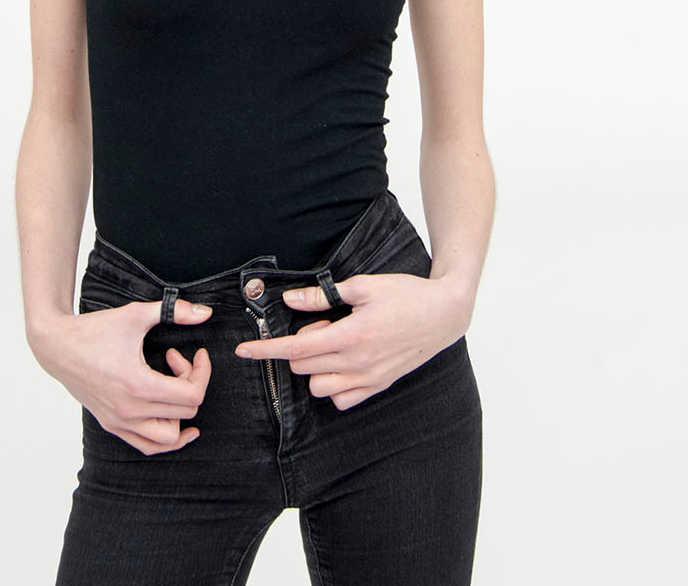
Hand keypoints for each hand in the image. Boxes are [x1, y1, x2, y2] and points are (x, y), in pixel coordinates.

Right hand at [33, 298, 213, 453]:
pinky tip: (171, 416)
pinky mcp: (112, 425)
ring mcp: (120, 422)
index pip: (192, 395)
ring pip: (168, 438)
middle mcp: (130, 410)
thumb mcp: (136, 314)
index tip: (197, 354)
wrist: (57, 347)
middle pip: (186, 412)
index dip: (203, 372)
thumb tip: (206, 313)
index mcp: (138, 385)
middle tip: (178, 361)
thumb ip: (174, 312)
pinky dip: (165, 436)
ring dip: (181, 414)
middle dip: (191, 384)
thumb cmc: (94, 330)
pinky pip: (147, 446)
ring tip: (174, 388)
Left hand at [234, 273, 470, 410]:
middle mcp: (358, 363)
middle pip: (304, 368)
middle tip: (321, 325)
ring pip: (319, 387)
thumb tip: (290, 300)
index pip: (296, 350)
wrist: (443, 313)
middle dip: (300, 347)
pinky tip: (343, 363)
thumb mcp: (363, 286)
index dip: (265, 350)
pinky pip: (342, 400)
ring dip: (315, 368)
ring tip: (334, 343)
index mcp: (352, 336)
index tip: (243, 351)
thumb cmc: (405, 294)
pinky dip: (334, 385)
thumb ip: (323, 295)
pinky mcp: (379, 386)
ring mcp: (369, 379)